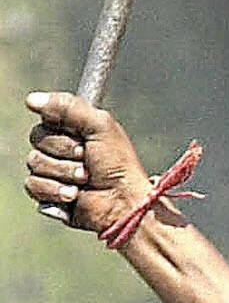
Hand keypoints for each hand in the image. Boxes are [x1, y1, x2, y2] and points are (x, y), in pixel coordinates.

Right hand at [23, 91, 153, 234]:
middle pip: (37, 139)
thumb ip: (69, 106)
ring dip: (63, 172)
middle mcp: (61, 149)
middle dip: (64, 152)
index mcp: (73, 130)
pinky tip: (74, 195)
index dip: (61, 128)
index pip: (46, 118)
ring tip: (85, 180)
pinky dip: (55, 190)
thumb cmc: (118, 165)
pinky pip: (33, 185)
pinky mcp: (49, 194)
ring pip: (34, 162)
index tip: (81, 138)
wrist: (123, 202)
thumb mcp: (100, 126)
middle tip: (86, 160)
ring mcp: (53, 171)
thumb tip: (31, 100)